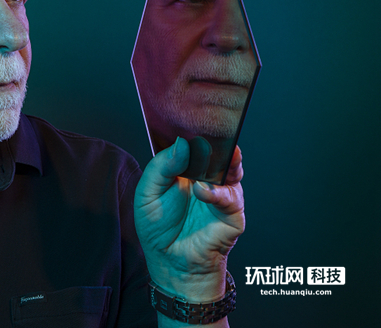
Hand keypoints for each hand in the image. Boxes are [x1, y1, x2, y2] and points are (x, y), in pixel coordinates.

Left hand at [134, 138, 244, 301]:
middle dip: (216, 140)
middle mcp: (208, 178)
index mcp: (187, 170)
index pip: (195, 144)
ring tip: (208, 159)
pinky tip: (202, 191)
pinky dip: (217, 193)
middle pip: (219, 152)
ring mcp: (223, 194)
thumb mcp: (147, 193)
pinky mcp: (232, 214)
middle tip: (208, 130)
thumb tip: (180, 144)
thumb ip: (161, 167)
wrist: (170, 262)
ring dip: (222, 162)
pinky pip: (230, 199)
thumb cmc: (159, 228)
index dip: (193, 131)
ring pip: (231, 170)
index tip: (188, 118)